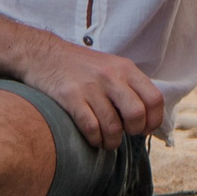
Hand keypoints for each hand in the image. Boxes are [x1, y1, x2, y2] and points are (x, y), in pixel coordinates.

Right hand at [19, 38, 165, 149]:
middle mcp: (110, 76)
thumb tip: (146, 115)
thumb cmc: (79, 66)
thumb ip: (129, 86)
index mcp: (125, 68)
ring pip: (113, 126)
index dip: (153, 120)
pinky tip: (92, 138)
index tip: (143, 128)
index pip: (154, 99)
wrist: (42, 54)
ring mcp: (90, 86)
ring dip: (111, 141)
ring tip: (106, 141)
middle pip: (137, 114)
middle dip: (133, 132)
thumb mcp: (110, 66)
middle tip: (123, 133)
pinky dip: (94, 139)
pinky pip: (91, 128)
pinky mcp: (70, 97)